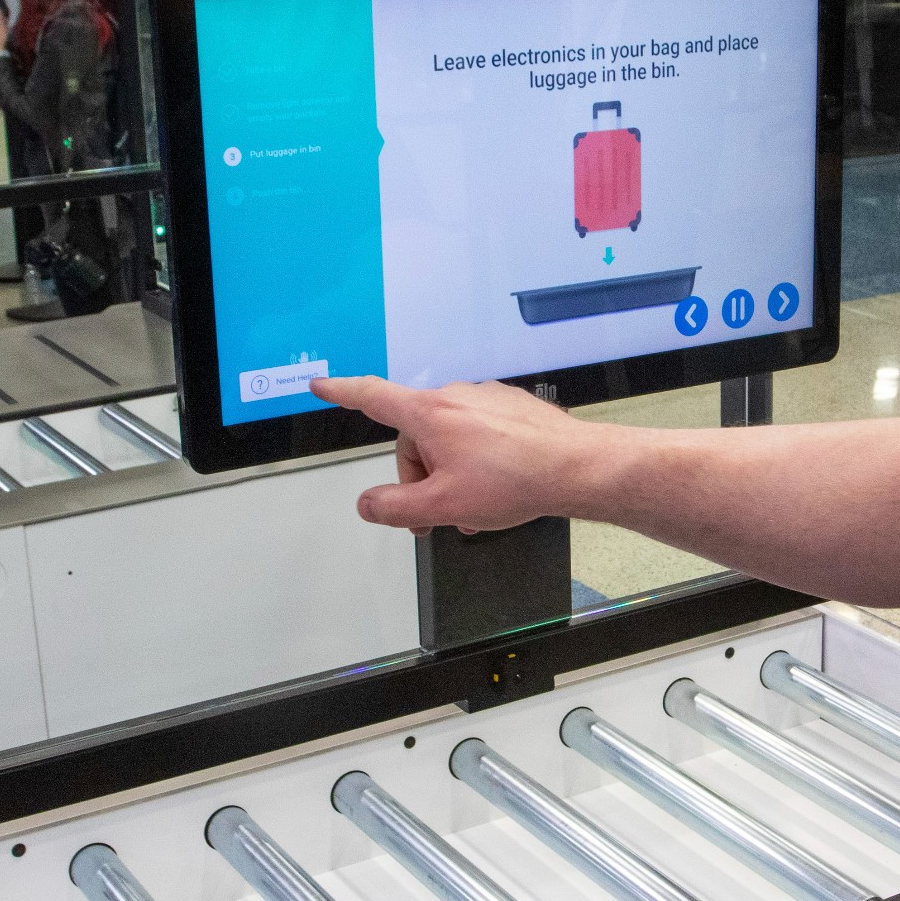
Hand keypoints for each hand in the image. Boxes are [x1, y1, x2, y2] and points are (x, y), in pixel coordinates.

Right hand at [310, 376, 599, 535]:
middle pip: (415, 437)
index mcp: (430, 414)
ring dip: (452, 474)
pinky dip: (479, 462)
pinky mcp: (513, 409)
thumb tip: (369, 504)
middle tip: (438, 515)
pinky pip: (480, 435)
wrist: (576, 469)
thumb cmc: (516, 480)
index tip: (322, 386)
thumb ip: (395, 506)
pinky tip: (497, 488)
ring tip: (475, 508)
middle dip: (420, 477)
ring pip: (449, 440)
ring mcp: (487, 400)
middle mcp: (457, 397)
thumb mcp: (442, 506)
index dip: (342, 392)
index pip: (372, 397)